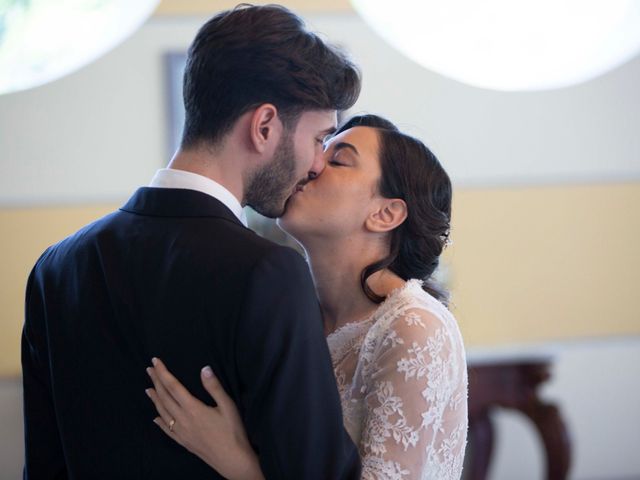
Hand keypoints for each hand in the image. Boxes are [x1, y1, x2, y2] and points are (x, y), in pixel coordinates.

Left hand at [145, 358, 263, 479]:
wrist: (233, 460)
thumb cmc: (233, 431)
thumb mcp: (228, 405)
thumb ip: (214, 387)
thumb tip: (204, 368)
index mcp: (193, 408)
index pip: (173, 386)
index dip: (163, 373)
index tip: (155, 361)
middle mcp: (183, 420)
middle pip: (165, 398)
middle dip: (156, 382)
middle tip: (149, 370)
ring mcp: (182, 432)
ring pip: (163, 413)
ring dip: (155, 399)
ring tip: (148, 389)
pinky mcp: (184, 442)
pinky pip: (167, 430)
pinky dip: (159, 422)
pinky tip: (155, 418)